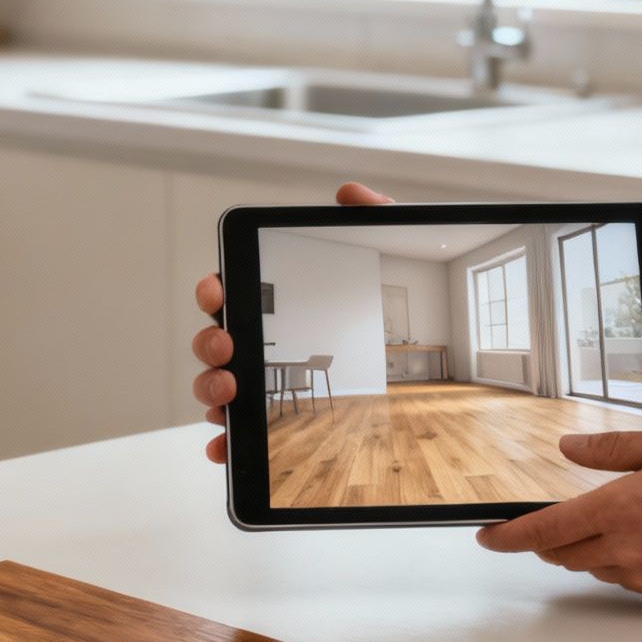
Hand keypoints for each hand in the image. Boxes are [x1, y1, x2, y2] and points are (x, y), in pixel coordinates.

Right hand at [191, 182, 393, 462]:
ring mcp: (263, 383)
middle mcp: (261, 342)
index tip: (218, 292)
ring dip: (210, 389)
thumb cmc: (389, 307)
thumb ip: (376, 219)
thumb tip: (349, 195)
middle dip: (210, 343)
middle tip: (227, 348)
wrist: (432, 361)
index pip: (232, 290)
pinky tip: (224, 447)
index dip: (215, 289)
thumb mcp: (393, 255)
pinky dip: (224, 442)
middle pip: (216, 340)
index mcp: (277, 300)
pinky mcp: (273, 421)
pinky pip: (240, 435)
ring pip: (219, 385)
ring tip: (228, 393)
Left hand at [475, 428, 641, 606]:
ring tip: (637, 520)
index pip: (545, 532)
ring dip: (596, 551)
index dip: (508, 537)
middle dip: (555, 541)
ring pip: (598, 570)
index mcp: (620, 509)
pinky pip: (632, 584)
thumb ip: (611, 451)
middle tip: (566, 519)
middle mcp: (628, 550)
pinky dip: (631, 565)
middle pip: (565, 555)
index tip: (487, 538)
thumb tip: (570, 448)